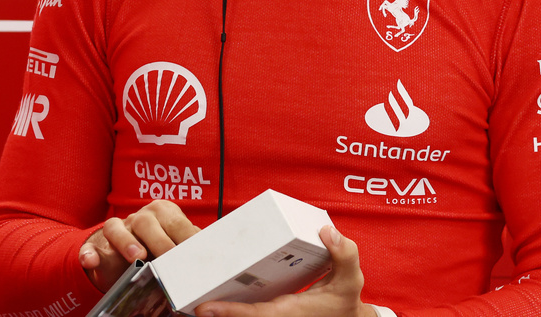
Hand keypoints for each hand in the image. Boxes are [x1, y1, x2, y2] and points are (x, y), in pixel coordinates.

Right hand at [77, 199, 200, 290]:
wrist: (121, 254)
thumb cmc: (158, 250)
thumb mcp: (175, 244)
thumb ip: (189, 247)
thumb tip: (215, 258)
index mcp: (163, 214)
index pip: (177, 222)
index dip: (187, 237)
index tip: (197, 252)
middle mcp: (140, 218)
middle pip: (147, 222)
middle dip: (160, 240)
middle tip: (171, 258)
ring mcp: (117, 229)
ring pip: (117, 228)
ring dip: (127, 242)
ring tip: (137, 257)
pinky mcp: (97, 245)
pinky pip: (91, 247)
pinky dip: (89, 254)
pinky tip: (91, 261)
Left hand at [195, 225, 372, 316]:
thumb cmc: (345, 303)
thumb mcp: (352, 279)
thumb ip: (344, 254)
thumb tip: (326, 232)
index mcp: (291, 311)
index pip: (256, 314)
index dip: (230, 312)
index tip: (205, 308)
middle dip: (216, 313)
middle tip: (188, 304)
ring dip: (219, 312)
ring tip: (190, 300)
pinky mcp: (270, 315)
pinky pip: (247, 313)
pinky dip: (230, 309)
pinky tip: (211, 299)